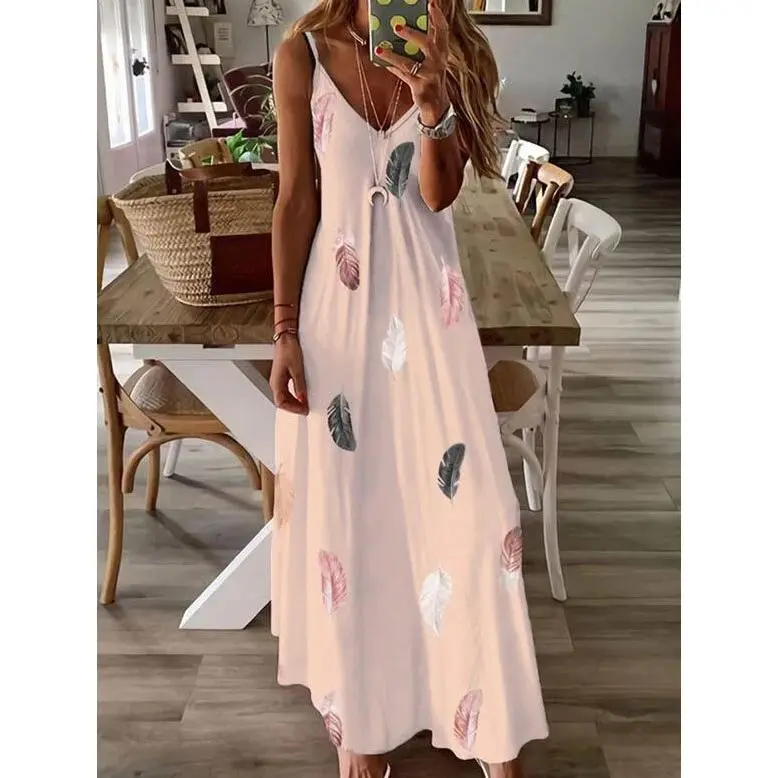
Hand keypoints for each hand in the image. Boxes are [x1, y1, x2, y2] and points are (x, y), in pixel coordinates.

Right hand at [270, 335, 308, 414]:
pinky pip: (286, 391)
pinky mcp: (283, 376)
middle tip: (306, 409)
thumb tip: (302, 399)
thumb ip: (299, 386)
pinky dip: (294, 396)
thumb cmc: (289, 350)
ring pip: (284, 397)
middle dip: (294, 407)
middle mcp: (275, 383)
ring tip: (305, 404)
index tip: (303, 410)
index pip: (281, 402)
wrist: (286, 338)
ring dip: (294, 402)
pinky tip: (301, 395)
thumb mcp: (297, 369)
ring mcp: (278, 380)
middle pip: (282, 401)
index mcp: (276, 382)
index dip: (292, 408)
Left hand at [375, 0, 450, 124]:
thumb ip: (423, 45)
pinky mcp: (420, 88)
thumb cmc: (431, 77)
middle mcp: (438, 63)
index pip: (443, 31)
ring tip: (381, 48)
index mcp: (442, 52)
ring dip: (394, 55)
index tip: (431, 4)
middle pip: (428, 45)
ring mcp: (430, 76)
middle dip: (413, 34)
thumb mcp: (432, 60)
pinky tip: (382, 61)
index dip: (438, 17)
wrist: (436, 105)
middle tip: (397, 26)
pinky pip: (403, 75)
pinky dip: (392, 67)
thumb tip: (403, 27)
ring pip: (410, 63)